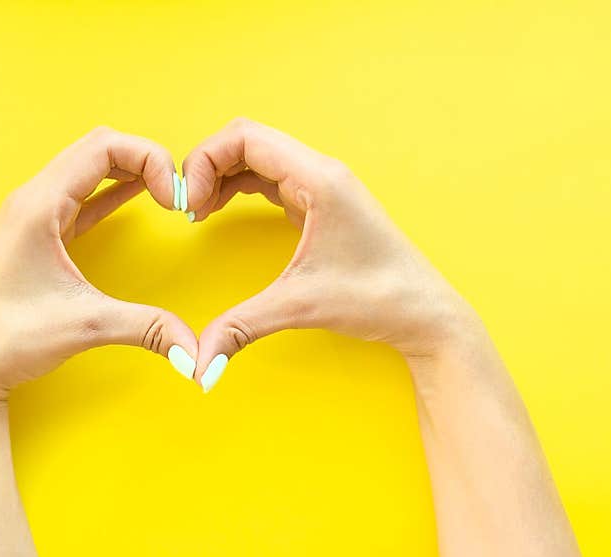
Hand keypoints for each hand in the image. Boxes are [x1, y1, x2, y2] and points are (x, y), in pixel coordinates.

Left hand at [0, 127, 198, 401]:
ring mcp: (33, 214)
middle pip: (97, 147)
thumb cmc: (10, 339)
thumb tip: (195, 353)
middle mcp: (33, 200)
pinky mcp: (39, 233)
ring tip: (165, 192)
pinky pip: (81, 194)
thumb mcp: (88, 326)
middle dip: (144, 159)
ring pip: (88, 167)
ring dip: (129, 170)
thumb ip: (149, 328)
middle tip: (175, 193)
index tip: (173, 199)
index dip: (149, 160)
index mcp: (39, 205)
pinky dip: (112, 189)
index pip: (103, 147)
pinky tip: (136, 195)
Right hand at [182, 118, 478, 390]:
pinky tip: (223, 210)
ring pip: (258, 157)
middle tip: (187, 206)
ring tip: (199, 210)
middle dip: (208, 165)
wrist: (423, 312)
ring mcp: (323, 186)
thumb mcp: (302, 307)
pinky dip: (240, 187)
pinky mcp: (322, 203)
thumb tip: (200, 364)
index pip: (245, 137)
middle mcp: (321, 172)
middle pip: (247, 140)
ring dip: (222, 175)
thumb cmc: (379, 298)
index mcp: (319, 179)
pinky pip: (271, 178)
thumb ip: (242, 327)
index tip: (188, 203)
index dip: (204, 160)